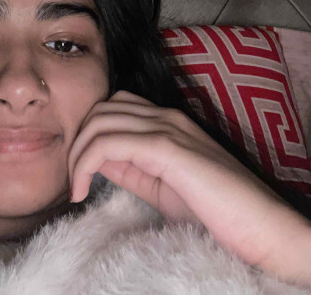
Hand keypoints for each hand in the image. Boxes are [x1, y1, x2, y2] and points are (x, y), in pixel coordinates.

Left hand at [68, 90, 310, 284]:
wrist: (262, 227)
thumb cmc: (218, 210)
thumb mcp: (162, 185)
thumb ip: (131, 168)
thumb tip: (96, 160)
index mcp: (167, 121)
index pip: (112, 106)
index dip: (88, 133)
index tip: (77, 169)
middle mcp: (165, 116)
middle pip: (100, 108)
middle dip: (77, 140)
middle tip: (72, 178)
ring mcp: (168, 128)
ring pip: (99, 121)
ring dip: (77, 154)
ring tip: (75, 187)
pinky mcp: (168, 148)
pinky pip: (109, 144)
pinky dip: (85, 164)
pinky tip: (81, 191)